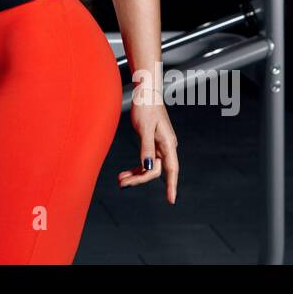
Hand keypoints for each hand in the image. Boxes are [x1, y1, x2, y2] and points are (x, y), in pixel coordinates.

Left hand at [118, 82, 178, 203]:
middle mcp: (166, 146)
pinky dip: (136, 167)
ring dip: (136, 174)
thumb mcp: (144, 128)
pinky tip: (125, 173)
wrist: (144, 93)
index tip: (171, 200)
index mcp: (168, 143)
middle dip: (140, 178)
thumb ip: (147, 147)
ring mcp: (159, 145)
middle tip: (122, 182)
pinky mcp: (151, 143)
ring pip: (149, 166)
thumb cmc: (146, 107)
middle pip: (155, 170)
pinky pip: (145, 160)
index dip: (171, 185)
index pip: (172, 169)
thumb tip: (148, 166)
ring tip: (120, 180)